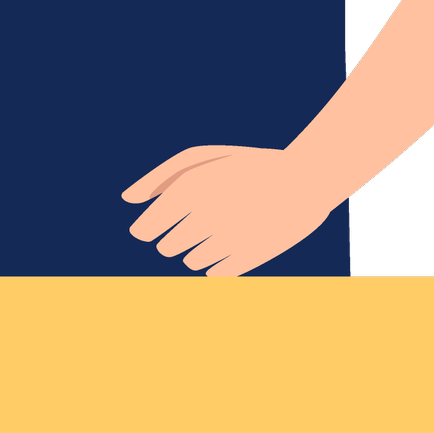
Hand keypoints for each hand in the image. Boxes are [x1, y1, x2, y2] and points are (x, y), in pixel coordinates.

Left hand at [120, 145, 343, 276]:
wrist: (306, 179)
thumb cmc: (245, 165)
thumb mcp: (202, 158)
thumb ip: (160, 178)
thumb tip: (128, 199)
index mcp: (190, 188)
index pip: (144, 230)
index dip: (146, 229)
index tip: (155, 224)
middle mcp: (206, 215)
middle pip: (166, 248)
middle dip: (173, 238)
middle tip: (199, 220)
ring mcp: (229, 239)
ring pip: (190, 261)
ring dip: (196, 249)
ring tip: (220, 227)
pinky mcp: (249, 259)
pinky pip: (214, 274)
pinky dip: (216, 263)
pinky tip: (231, 244)